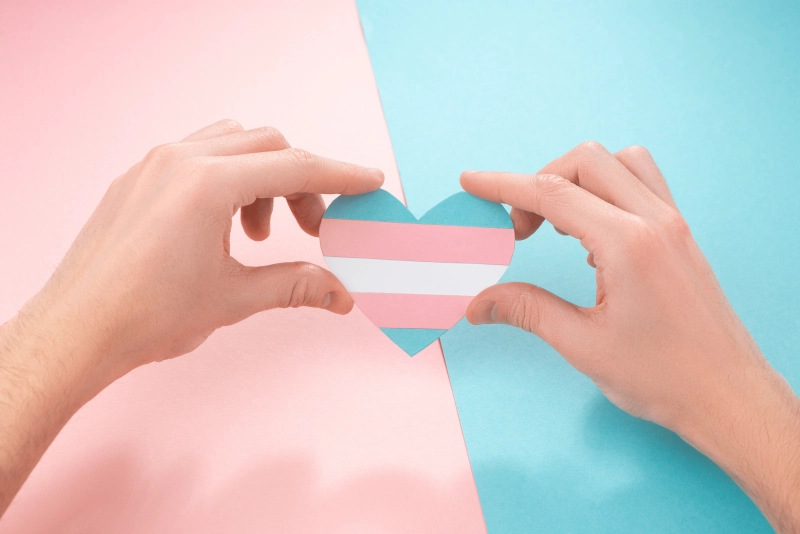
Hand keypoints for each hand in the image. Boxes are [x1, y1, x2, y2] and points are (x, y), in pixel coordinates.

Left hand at [0, 120, 382, 512]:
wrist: (76, 331)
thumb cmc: (148, 315)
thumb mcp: (234, 297)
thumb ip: (296, 284)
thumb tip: (343, 295)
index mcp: (209, 183)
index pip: (294, 166)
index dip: (341, 175)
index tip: (369, 181)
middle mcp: (181, 159)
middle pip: (268, 146)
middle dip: (301, 181)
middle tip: (313, 227)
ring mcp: (154, 164)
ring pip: (232, 143)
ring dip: (262, 177)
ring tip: (259, 233)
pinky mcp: (137, 177)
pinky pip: (198, 154)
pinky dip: (228, 177)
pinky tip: (223, 223)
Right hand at [461, 142, 799, 531]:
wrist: (728, 396)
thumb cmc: (664, 377)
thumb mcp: (583, 345)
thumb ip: (526, 311)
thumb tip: (479, 303)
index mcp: (628, 244)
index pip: (553, 193)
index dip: (503, 184)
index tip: (472, 182)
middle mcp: (655, 221)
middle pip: (586, 161)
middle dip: (539, 182)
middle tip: (519, 230)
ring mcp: (673, 224)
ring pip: (619, 162)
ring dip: (577, 178)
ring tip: (554, 224)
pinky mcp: (681, 235)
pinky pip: (641, 184)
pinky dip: (605, 190)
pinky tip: (589, 235)